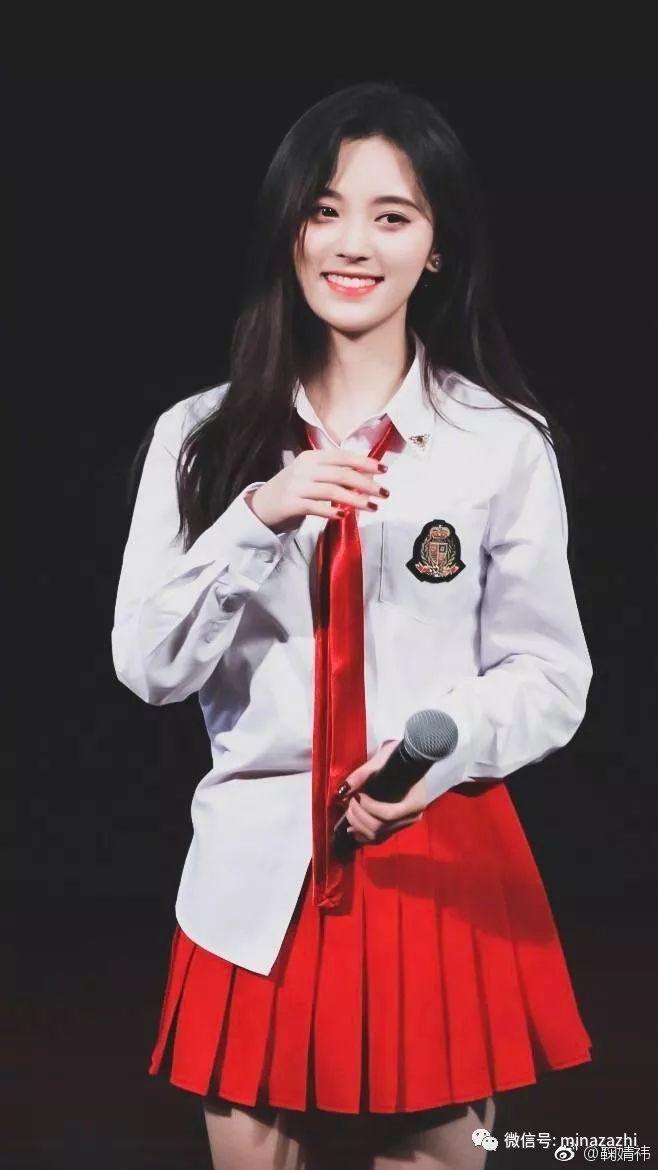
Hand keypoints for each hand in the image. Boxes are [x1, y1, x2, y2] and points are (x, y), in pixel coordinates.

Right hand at [247, 448, 389, 529]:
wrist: (261, 506)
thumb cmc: (293, 490)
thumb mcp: (310, 474)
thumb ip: (333, 472)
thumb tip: (365, 475)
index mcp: (311, 457)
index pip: (342, 457)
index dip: (364, 462)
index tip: (384, 470)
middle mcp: (304, 468)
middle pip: (341, 474)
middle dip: (366, 483)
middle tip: (384, 493)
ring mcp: (296, 486)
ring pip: (332, 491)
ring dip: (355, 499)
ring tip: (372, 507)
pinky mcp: (290, 504)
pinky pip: (315, 507)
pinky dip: (331, 511)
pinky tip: (343, 516)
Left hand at [335, 739, 428, 846]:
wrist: (409, 758)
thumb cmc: (398, 757)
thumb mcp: (381, 760)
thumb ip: (362, 775)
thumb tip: (344, 790)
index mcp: (415, 802)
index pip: (389, 814)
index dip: (369, 807)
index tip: (358, 795)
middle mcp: (412, 817)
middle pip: (381, 827)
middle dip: (360, 816)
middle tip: (350, 801)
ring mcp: (404, 824)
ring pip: (377, 836)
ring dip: (358, 825)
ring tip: (349, 810)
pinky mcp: (395, 826)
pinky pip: (378, 838)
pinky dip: (362, 835)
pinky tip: (351, 828)